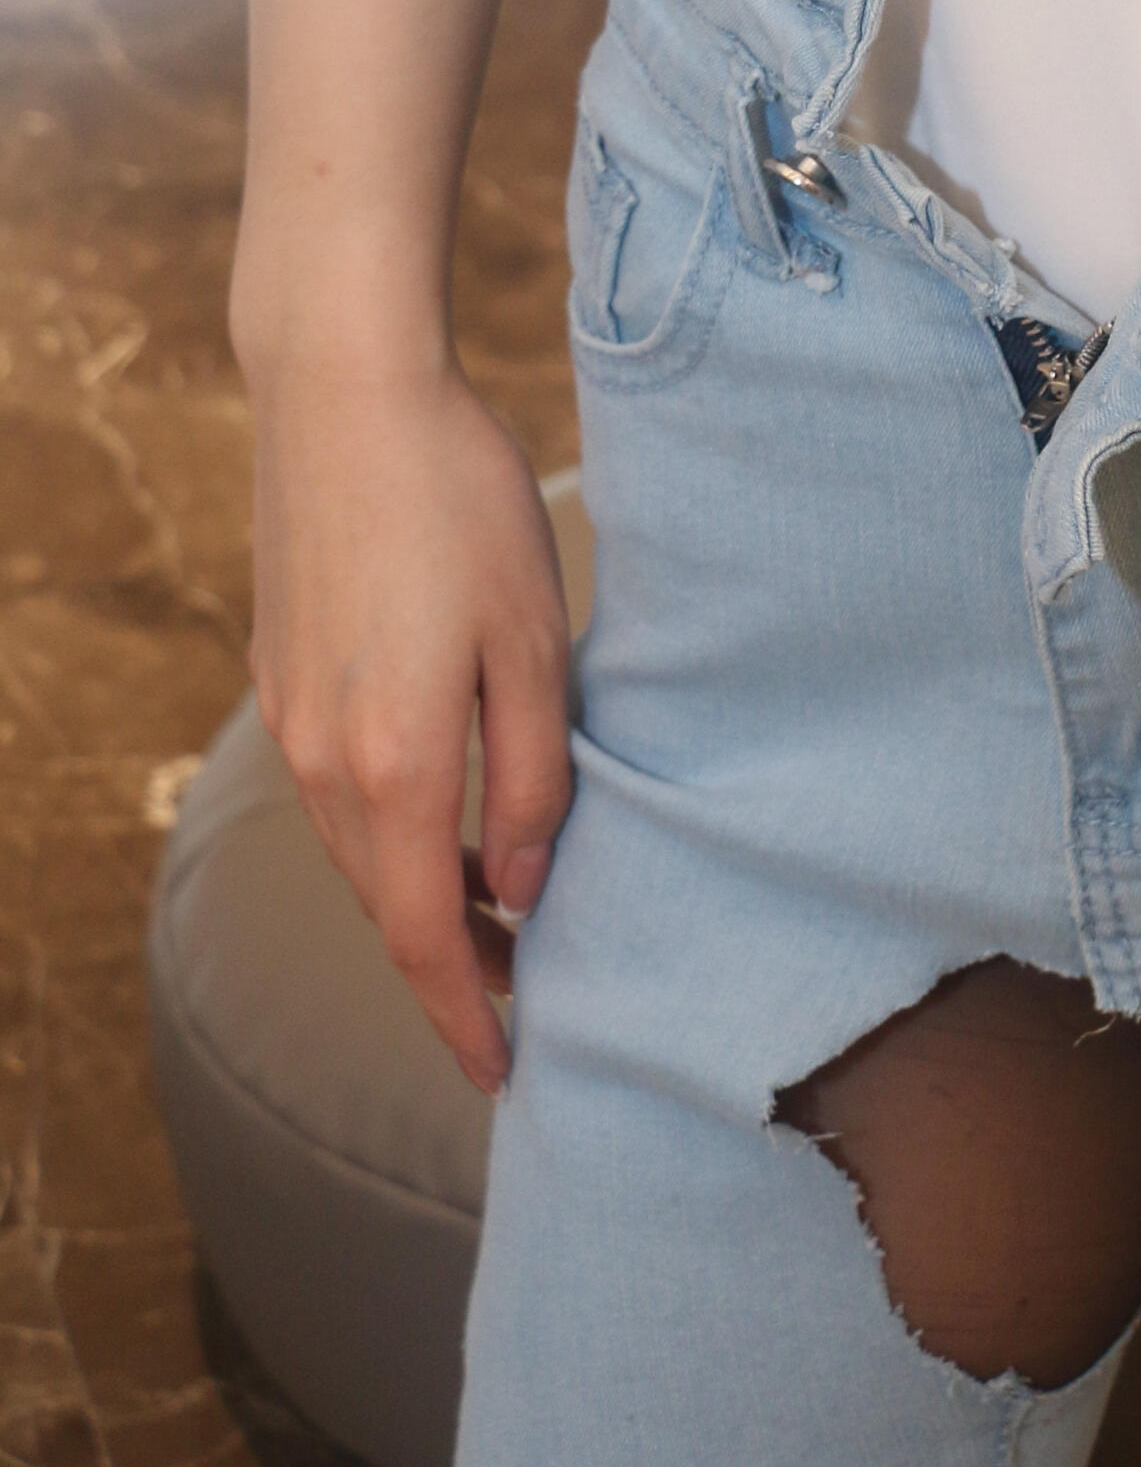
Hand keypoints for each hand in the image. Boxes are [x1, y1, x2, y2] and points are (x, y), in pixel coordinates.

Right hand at [247, 345, 573, 1093]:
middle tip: (526, 999)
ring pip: (356, 849)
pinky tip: (439, 815)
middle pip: (383, 904)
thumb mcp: (532, 641)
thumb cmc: (459, 502)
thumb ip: (530, 779)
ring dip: (417, 896)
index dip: (464, 1014)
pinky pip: (336, 789)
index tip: (503, 1072)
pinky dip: (387, 830)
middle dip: (449, 966)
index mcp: (392, 762)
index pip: (421, 937)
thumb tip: (518, 893)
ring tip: (495, 919)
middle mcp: (322, 758)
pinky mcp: (284, 672)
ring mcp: (291, 715)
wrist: (345, 394)